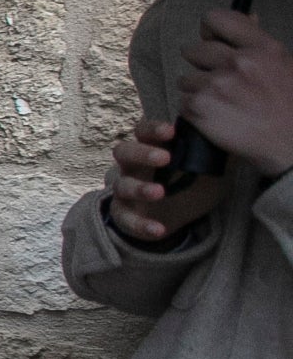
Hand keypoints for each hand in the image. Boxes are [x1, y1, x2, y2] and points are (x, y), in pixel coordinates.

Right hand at [107, 116, 227, 241]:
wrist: (175, 216)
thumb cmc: (190, 183)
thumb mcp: (207, 167)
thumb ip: (215, 152)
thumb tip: (239, 133)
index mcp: (151, 148)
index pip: (143, 131)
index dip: (153, 129)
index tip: (172, 131)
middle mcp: (133, 166)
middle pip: (124, 152)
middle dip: (142, 153)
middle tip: (165, 158)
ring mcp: (125, 190)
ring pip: (121, 185)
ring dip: (139, 187)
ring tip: (160, 192)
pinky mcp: (124, 214)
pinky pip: (125, 218)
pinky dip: (140, 224)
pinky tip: (158, 228)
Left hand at [177, 9, 292, 177]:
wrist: (289, 146)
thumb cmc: (288, 107)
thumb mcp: (284, 65)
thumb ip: (258, 42)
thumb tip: (248, 15)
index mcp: (262, 48)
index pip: (216, 18)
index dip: (209, 31)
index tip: (211, 41)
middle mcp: (239, 62)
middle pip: (193, 50)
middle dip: (202, 65)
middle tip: (220, 83)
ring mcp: (217, 84)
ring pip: (186, 78)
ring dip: (198, 90)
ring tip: (222, 104)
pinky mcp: (200, 106)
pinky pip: (183, 101)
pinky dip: (194, 110)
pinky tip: (216, 117)